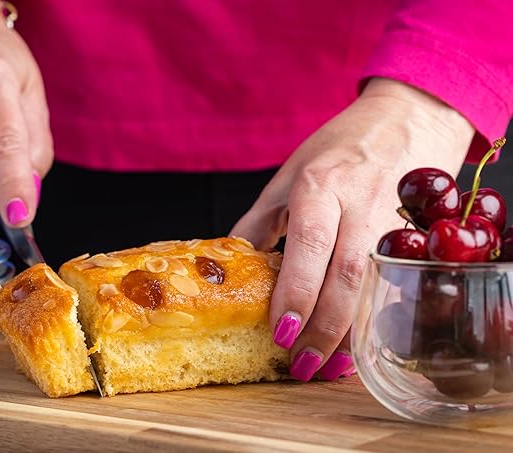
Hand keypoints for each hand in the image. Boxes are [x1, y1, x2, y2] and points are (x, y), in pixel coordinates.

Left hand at [231, 78, 474, 380]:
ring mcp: (394, 219)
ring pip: (376, 286)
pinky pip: (396, 283)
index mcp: (320, 185)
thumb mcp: (290, 174)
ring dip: (353, 332)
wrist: (410, 117)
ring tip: (329, 367)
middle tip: (301, 365)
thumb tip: (232, 261)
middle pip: (346, 275)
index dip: (296, 292)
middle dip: (324, 327)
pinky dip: (378, 317)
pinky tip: (361, 343)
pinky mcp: (418, 233)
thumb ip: (260, 219)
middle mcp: (359, 203)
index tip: (279, 332)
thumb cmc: (342, 145)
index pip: (309, 245)